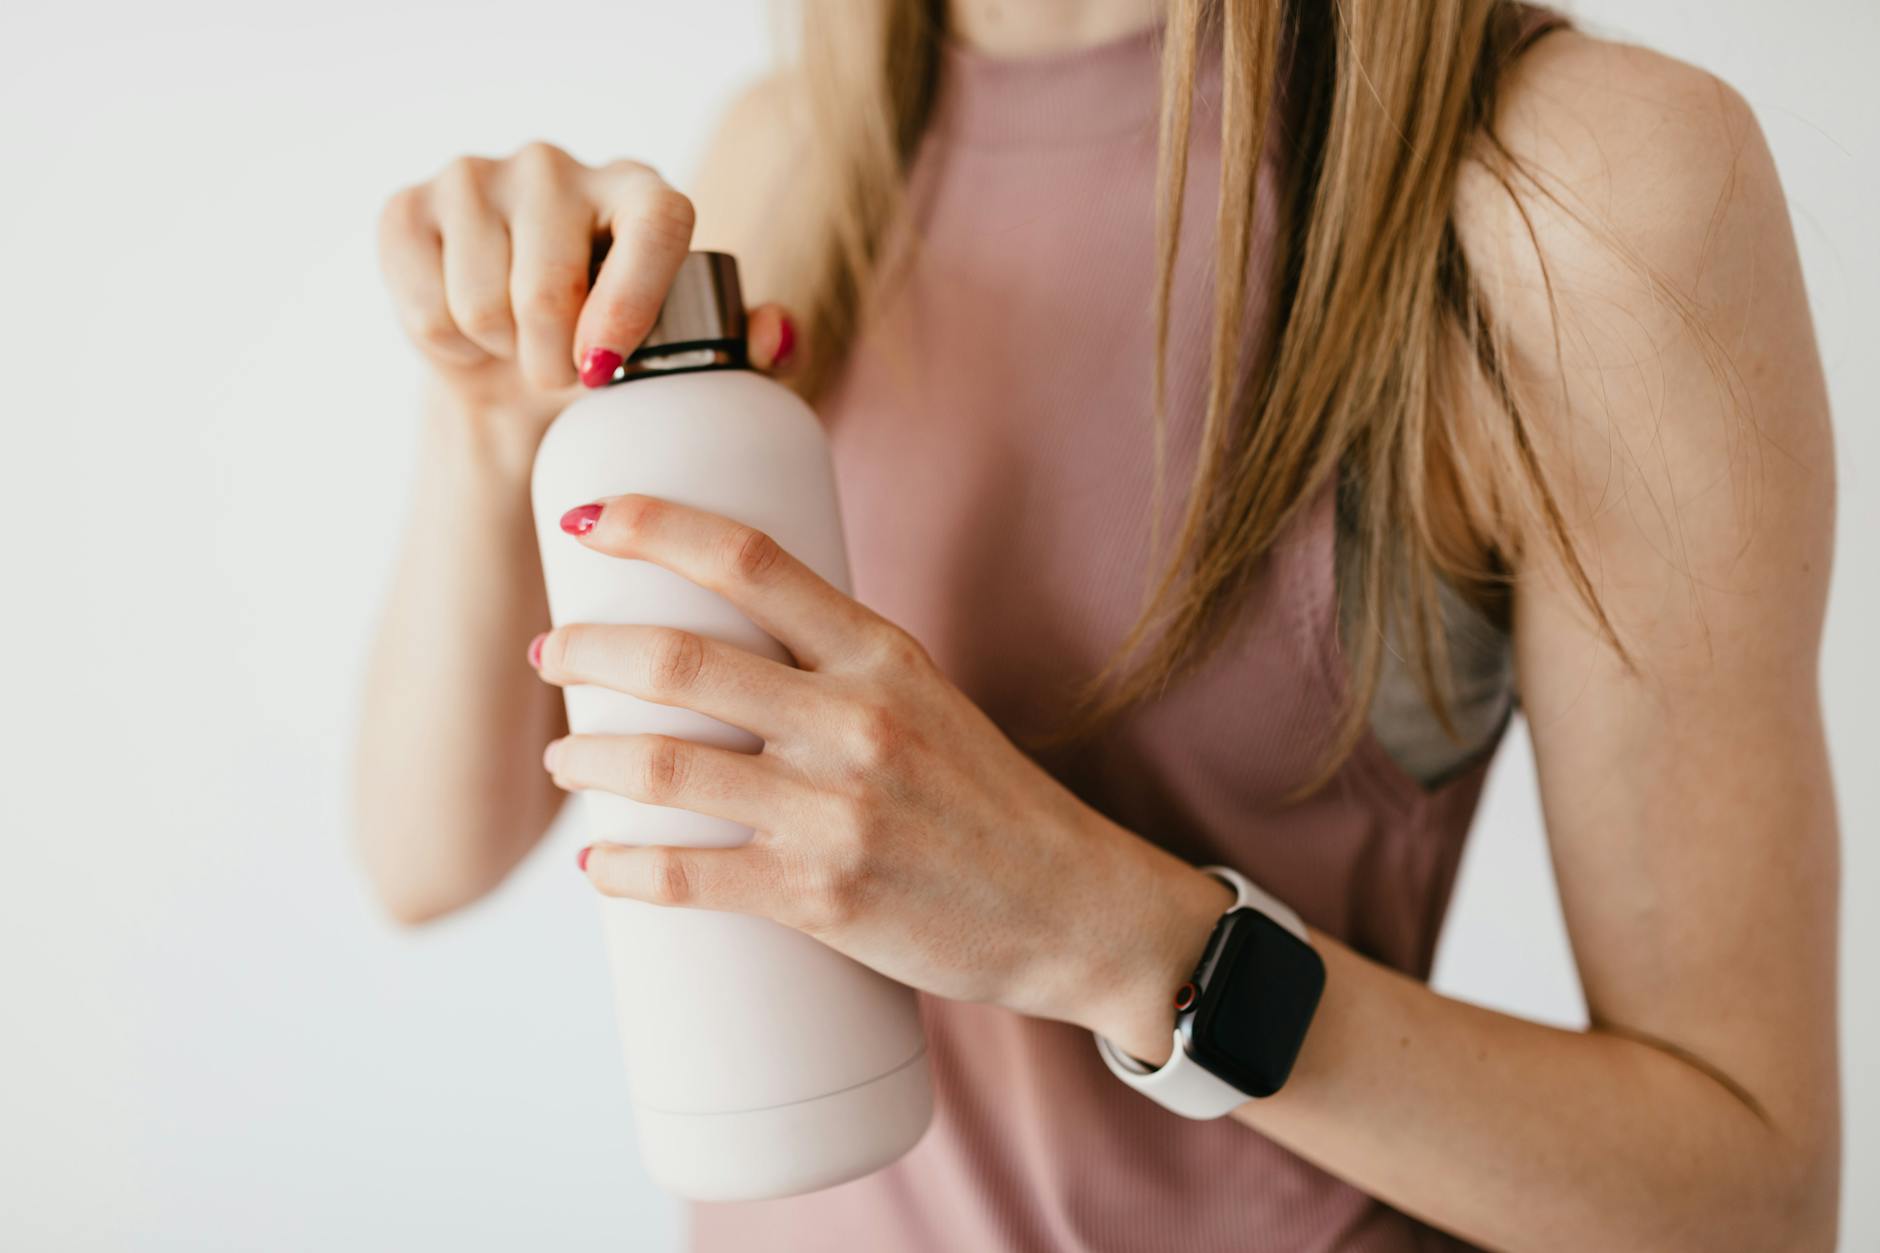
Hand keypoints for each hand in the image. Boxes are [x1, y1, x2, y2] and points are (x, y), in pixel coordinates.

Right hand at [376, 142, 792, 441]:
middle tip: (564, 374)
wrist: (512, 372)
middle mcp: (558, 166)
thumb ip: (749, 349)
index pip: (656, 224)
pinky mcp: (408, 208)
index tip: (604, 368)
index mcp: (642, 191)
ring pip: (482, 304)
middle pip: (550, 287)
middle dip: (554, 362)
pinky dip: (447, 345)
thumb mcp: (687, 359)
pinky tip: (467, 330)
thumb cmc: (614, 359)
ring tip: (517, 344)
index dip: (633, 301)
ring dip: (502, 354)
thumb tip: (774, 335)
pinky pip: (426, 308)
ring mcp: (477, 176)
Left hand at [530, 494, 1232, 1049]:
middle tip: (551, 654)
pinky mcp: (822, 897)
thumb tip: (720, 644)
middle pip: (682, 660)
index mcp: (881, 653)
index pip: (750, 559)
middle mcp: (856, 719)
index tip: (590, 518)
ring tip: (563, 761)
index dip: (655, 526)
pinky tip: (598, 865)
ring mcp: (838, 810)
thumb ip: (832, 664)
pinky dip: (623, 869)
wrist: (1072, 907)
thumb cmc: (985, 800)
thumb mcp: (923, 698)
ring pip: (666, 767)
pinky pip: (689, 876)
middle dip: (588, 651)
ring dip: (587, 759)